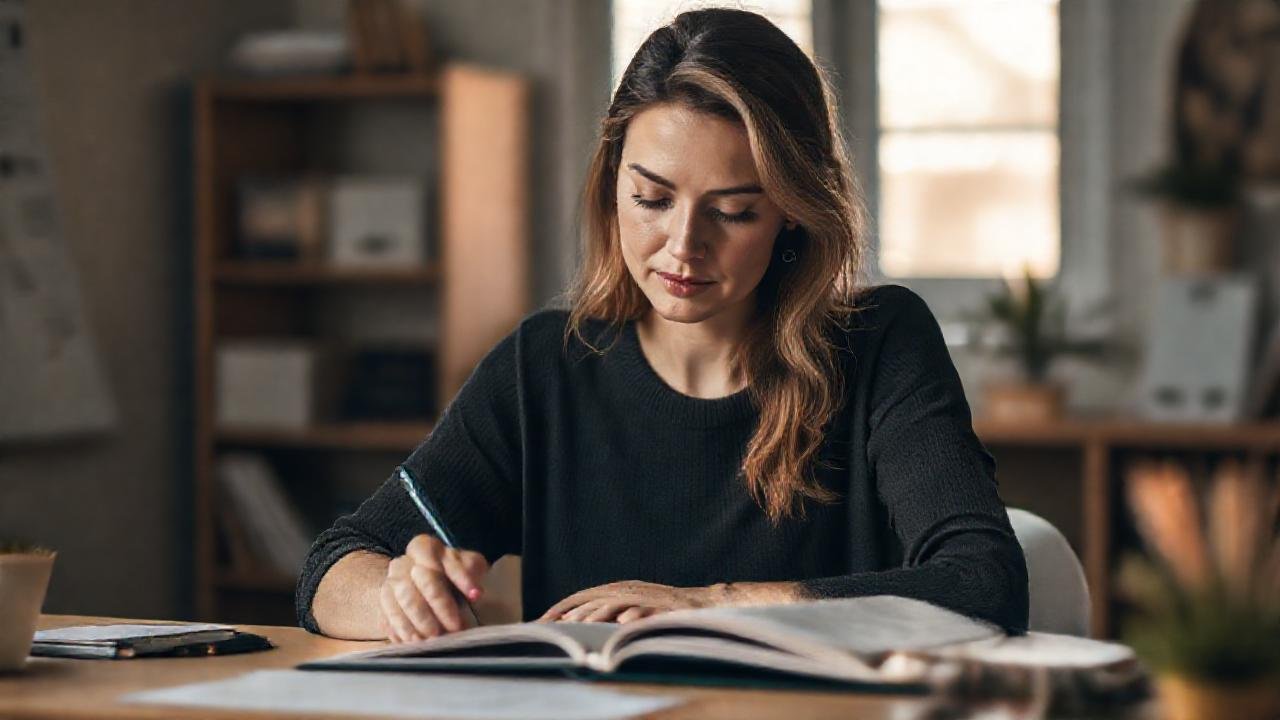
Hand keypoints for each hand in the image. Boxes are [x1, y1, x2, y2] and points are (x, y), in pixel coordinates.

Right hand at [379, 534, 487, 642]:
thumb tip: (474, 592)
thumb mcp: (467, 566)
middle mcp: (402, 564)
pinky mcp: (383, 607)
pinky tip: (418, 643)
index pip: (438, 559)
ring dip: (420, 622)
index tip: (476, 596)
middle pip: (419, 583)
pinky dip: (404, 632)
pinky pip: (388, 619)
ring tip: (436, 639)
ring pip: (401, 603)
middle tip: (455, 626)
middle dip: (439, 606)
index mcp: (423, 548)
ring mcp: (389, 585)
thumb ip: (471, 571)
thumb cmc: (452, 576)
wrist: (427, 588)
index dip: (458, 578)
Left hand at [538, 580, 724, 623]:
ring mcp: (643, 597)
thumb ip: (606, 613)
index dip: (563, 606)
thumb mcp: (629, 607)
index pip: (583, 595)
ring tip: (581, 624)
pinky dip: (634, 615)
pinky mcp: (661, 606)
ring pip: (616, 604)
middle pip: (595, 600)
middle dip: (574, 613)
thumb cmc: (660, 609)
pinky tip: (623, 622)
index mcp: (616, 590)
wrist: (698, 603)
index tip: (543, 620)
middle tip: (556, 627)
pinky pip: (646, 610)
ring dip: (598, 613)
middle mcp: (626, 590)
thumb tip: (575, 624)